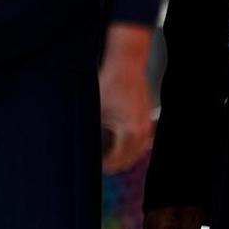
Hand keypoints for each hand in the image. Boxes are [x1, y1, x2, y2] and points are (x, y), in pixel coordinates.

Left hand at [98, 23, 154, 173]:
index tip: (90, 165)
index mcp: (129, 133)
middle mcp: (142, 132)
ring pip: (137, 152)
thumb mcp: (95, 109)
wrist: (126, 63)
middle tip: (95, 163)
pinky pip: (141, 141)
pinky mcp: (147, 118)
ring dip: (122, 156)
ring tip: (105, 155)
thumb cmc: (109, 82)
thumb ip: (90, 130)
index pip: (116, 161)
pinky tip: (117, 142)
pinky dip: (130, 145)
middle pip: (128, 160)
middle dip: (112, 164)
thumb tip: (80, 144)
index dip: (101, 165)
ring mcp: (147, 125)